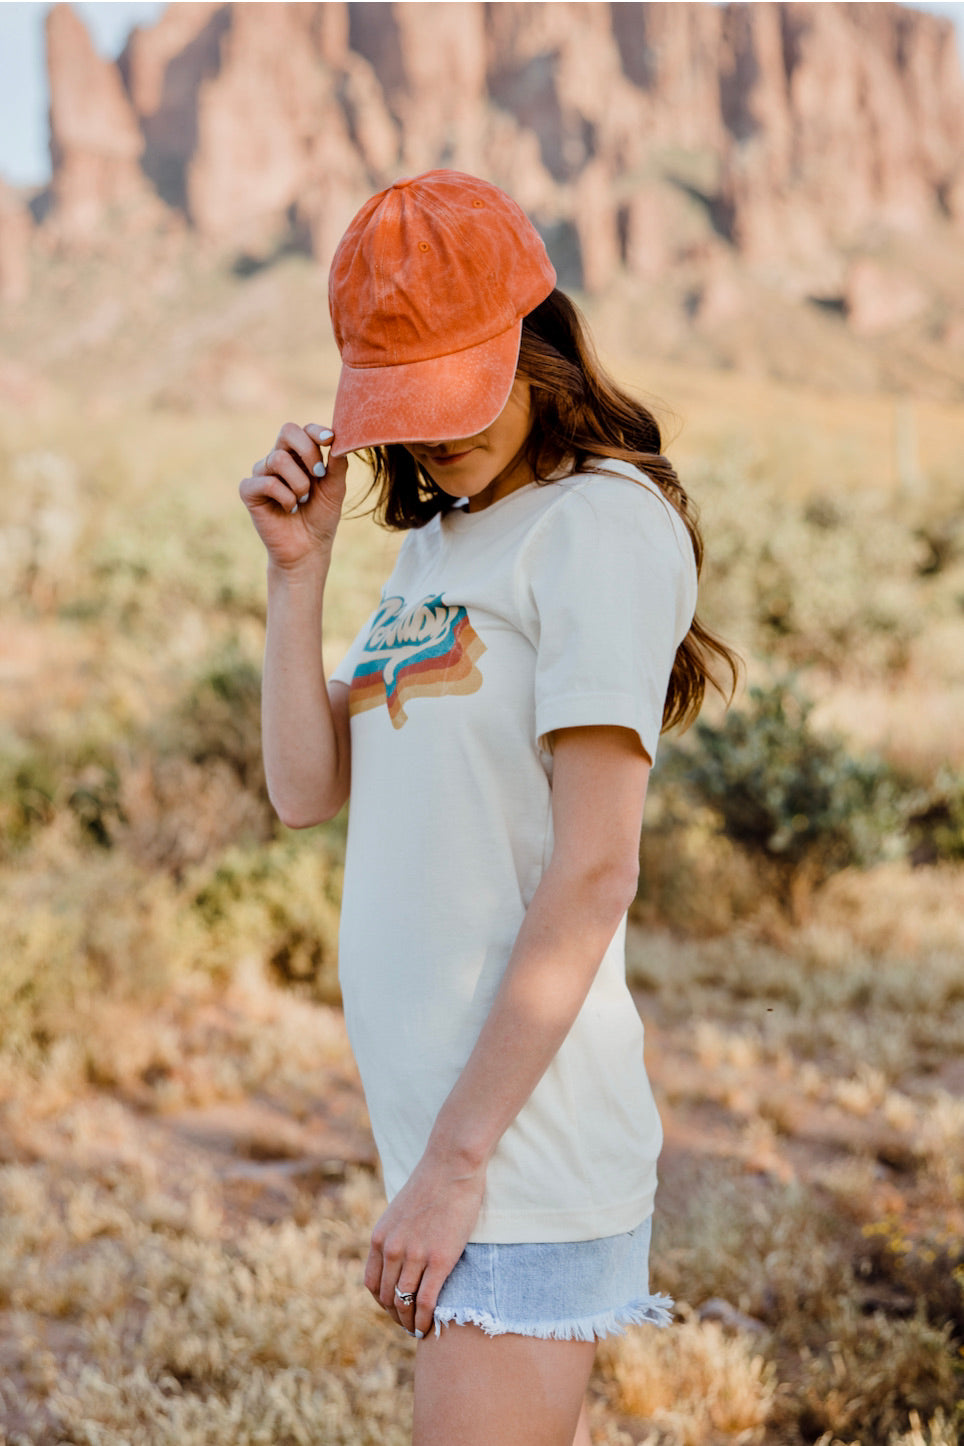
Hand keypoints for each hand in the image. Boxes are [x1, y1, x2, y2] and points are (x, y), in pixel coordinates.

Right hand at [239, 422, 347, 574]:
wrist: (308, 549)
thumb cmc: (321, 518)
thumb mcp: (335, 490)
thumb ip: (337, 465)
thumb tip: (339, 439)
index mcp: (299, 455)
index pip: (303, 430)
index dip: (316, 431)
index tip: (330, 441)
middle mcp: (278, 459)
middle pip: (287, 431)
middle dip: (308, 451)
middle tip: (319, 475)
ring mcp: (261, 473)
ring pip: (278, 459)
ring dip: (299, 483)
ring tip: (302, 500)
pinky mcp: (249, 490)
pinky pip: (267, 481)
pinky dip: (285, 497)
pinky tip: (288, 509)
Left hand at [364, 1152, 485, 1338]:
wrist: (452, 1166)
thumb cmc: (432, 1185)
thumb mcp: (401, 1212)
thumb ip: (396, 1236)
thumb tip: (399, 1259)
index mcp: (380, 1237)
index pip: (373, 1284)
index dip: (383, 1303)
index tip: (395, 1310)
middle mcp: (392, 1249)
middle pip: (387, 1297)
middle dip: (397, 1317)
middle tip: (409, 1326)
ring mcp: (415, 1255)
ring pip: (404, 1304)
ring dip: (409, 1324)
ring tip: (419, 1332)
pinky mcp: (439, 1259)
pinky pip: (425, 1301)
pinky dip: (424, 1320)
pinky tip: (430, 1328)